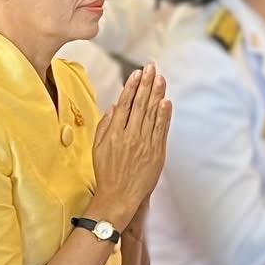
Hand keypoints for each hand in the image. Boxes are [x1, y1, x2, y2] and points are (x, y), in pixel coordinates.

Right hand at [90, 64, 172, 227]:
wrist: (118, 196)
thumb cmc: (107, 173)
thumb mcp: (98, 147)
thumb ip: (106, 125)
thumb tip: (116, 106)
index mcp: (114, 133)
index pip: (125, 104)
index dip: (132, 87)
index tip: (137, 73)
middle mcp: (130, 136)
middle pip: (140, 104)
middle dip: (147, 84)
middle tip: (152, 68)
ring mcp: (144, 144)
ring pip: (152, 114)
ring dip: (157, 94)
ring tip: (160, 78)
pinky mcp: (156, 153)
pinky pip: (161, 130)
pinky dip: (164, 115)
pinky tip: (166, 102)